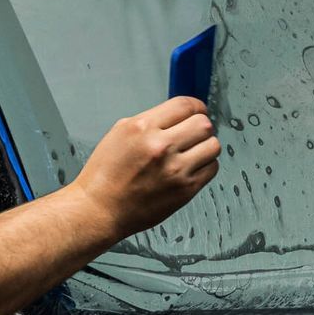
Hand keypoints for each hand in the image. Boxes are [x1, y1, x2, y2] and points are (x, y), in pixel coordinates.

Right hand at [66, 97, 220, 240]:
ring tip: (193, 152)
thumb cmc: (106, 174)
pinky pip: (212, 169)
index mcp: (143, 127)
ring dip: (205, 146)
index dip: (196, 107)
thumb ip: (151, 121)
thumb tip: (176, 117)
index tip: (196, 112)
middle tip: (193, 134)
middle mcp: (161, 146)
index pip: (185, 105)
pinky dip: (205, 166)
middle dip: (201, 126)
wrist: (100, 209)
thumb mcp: (120, 133)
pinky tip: (191, 168)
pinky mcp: (185, 190)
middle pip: (204, 124)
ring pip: (213, 146)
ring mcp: (175, 169)